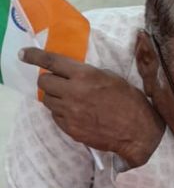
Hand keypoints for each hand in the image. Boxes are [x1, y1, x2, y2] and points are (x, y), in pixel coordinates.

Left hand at [20, 48, 163, 164]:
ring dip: (55, 98)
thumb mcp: (110, 77)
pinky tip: (77, 114)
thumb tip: (70, 72)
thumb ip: (86, 74)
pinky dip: (62, 113)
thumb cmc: (129, 101)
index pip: (51, 62)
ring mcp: (70, 113)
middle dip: (49, 81)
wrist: (137, 132)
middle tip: (58, 83)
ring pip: (48, 101)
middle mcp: (73, 93)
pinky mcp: (71, 129)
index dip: (34, 56)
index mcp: (85, 75)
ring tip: (70, 100)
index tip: (23, 54)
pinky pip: (56, 117)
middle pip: (44, 83)